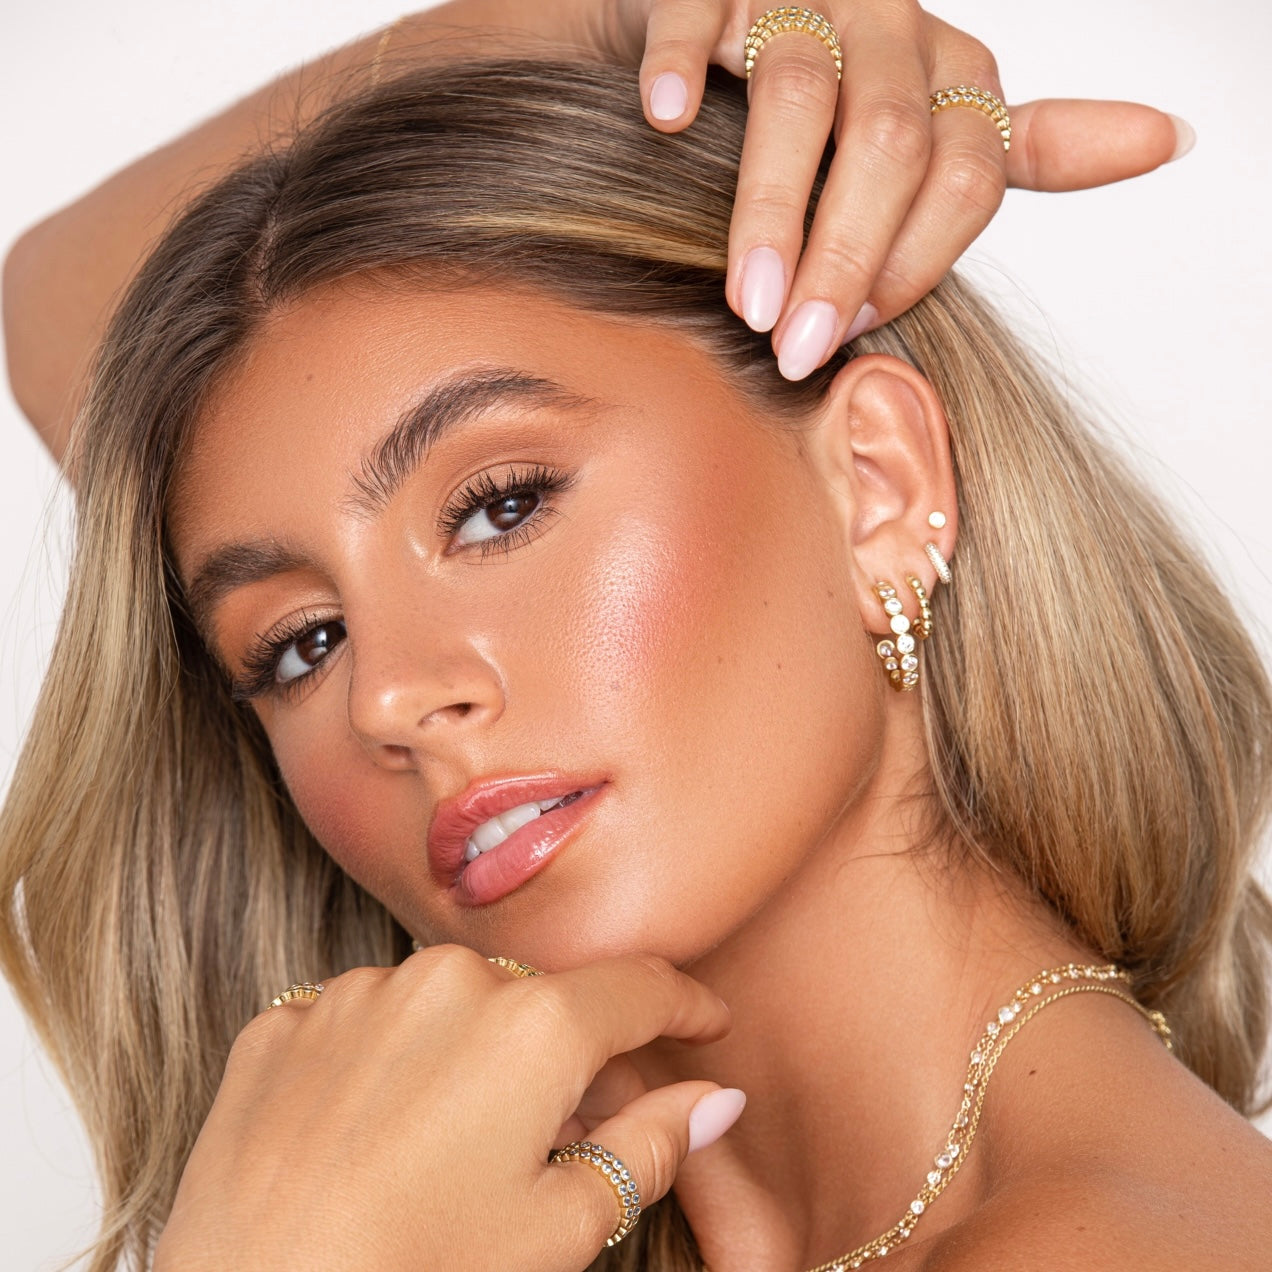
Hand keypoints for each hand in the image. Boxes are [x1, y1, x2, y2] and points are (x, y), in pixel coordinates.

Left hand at [153, 947, 738, 1271]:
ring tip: (452, 1146)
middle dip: (566, 1054)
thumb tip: (716, 1099)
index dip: (684, 1007)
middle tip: (562, 1132)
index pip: (639, 988)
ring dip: (471, 1053)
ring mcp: (358, 992)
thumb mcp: (559, 1229)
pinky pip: (364, 1021)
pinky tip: (373, 1135)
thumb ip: (651, 1146)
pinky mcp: (286, 1021)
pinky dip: (386, 1062)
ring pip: (450, 1003)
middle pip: (542, 999)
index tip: (705, 1023)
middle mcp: (448, 979)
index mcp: (534, 1024)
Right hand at [616, 0, 1185, 376]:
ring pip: (802, 94)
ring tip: (745, 299)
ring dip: (771, 208)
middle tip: (795, 347)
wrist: (719, 32)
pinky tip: (666, 121)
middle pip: (889, 142)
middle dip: (844, 257)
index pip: (967, 173)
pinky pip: (700, 7)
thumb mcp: (940, 131)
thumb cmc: (831, 110)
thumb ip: (1033, 148)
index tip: (854, 337)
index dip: (915, 264)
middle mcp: (893, 21)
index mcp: (953, 72)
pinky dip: (683, 64)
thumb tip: (1168, 139)